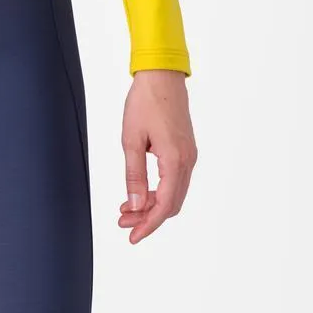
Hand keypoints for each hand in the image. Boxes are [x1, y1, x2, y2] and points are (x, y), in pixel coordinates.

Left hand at [119, 68, 196, 243]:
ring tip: (127, 209)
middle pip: (171, 204)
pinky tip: (140, 191)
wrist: (162, 75)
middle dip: (148, 217)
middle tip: (123, 223)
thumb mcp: (131, 139)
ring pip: (173, 193)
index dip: (148, 225)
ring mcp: (189, 155)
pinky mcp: (185, 149)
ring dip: (152, 204)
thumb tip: (134, 206)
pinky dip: (158, 190)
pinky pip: (175, 179)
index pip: (164, 206)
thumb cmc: (145, 101)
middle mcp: (187, 161)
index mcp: (175, 161)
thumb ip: (133, 175)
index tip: (132, 237)